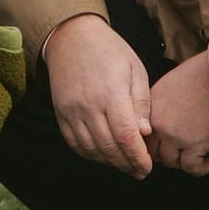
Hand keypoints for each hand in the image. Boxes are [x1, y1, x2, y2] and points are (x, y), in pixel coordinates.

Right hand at [43, 14, 153, 176]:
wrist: (71, 37)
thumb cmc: (109, 51)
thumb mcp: (135, 69)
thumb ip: (141, 103)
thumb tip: (145, 133)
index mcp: (111, 93)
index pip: (126, 136)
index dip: (138, 157)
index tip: (147, 167)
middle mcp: (88, 105)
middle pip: (108, 148)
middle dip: (126, 164)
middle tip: (139, 171)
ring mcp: (71, 111)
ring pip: (91, 150)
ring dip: (109, 162)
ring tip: (124, 164)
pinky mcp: (60, 113)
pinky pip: (74, 143)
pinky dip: (89, 154)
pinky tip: (103, 155)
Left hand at [146, 52, 208, 176]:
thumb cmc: (204, 73)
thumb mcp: (172, 82)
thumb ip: (162, 101)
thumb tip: (167, 115)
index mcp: (150, 107)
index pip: (142, 134)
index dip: (152, 142)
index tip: (164, 146)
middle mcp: (157, 123)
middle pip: (152, 151)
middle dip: (165, 155)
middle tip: (180, 155)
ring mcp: (174, 136)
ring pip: (170, 162)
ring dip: (183, 163)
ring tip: (197, 158)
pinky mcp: (194, 145)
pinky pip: (191, 167)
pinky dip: (201, 169)